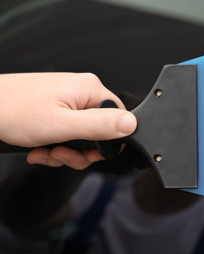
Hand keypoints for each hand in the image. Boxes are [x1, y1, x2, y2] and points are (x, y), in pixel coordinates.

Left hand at [0, 73, 136, 168]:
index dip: (106, 143)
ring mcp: (69, 100)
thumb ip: (100, 125)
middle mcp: (82, 92)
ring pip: (83, 136)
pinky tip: (40, 148)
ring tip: (45, 152)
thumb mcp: (61, 125)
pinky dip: (56, 146)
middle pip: (101, 131)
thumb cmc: (12, 111)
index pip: (119, 119)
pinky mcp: (57, 107)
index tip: (87, 153)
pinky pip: (68, 132)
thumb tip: (132, 124)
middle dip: (81, 151)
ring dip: (65, 152)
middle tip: (60, 154)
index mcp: (90, 89)